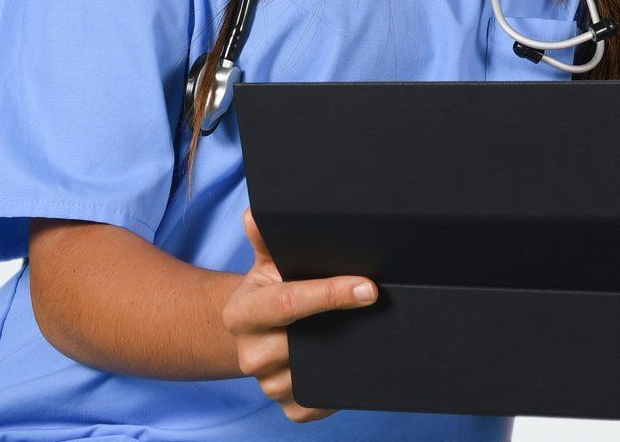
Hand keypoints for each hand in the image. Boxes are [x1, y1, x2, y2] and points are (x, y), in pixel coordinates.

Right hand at [223, 207, 379, 422]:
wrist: (260, 328)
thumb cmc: (273, 286)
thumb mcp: (270, 259)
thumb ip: (267, 236)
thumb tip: (256, 213)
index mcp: (243, 312)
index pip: (288, 303)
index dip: (330, 294)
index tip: (368, 288)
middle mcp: (250, 353)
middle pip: (297, 346)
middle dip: (338, 328)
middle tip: (376, 310)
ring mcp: (267, 383)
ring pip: (308, 378)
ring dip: (341, 357)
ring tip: (364, 334)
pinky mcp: (287, 405)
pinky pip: (313, 406)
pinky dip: (333, 393)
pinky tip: (352, 366)